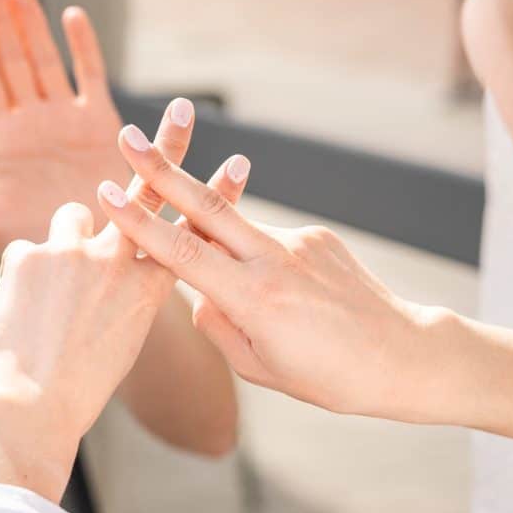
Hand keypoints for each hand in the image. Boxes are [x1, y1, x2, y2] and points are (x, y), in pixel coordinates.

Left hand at [0, 0, 128, 254]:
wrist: (90, 258)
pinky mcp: (102, 126)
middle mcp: (32, 122)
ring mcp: (67, 120)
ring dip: (33, 25)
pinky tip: (71, 15)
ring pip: (47, 61)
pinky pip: (91, 78)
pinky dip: (84, 48)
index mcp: (3, 139)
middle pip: (13, 60)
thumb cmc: (38, 242)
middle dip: (1, 19)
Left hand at [0, 105, 247, 501]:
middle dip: (164, 149)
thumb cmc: (75, 391)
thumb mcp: (118, 345)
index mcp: (148, 292)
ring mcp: (74, 253)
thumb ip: (122, 301)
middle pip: (146, 193)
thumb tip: (107, 279)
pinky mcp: (30, 252)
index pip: (188, 233)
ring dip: (64, 240)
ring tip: (49, 292)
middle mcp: (118, 263)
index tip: (237, 165)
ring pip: (72, 218)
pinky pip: (24, 251)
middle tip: (181, 110)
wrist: (28, 410)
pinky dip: (20, 277)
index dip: (211, 197)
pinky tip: (17, 314)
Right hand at [97, 124, 445, 421]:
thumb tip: (197, 293)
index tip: (107, 191)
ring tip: (252, 289)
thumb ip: (218, 326)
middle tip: (127, 135)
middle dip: (161, 169)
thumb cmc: (330, 377)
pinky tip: (293, 301)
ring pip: (238, 230)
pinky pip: (272, 244)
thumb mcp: (259, 368)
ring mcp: (299, 242)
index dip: (139, 222)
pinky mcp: (319, 236)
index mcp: (253, 298)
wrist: (405, 356)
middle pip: (204, 207)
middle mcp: (274, 260)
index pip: (182, 252)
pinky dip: (262, 264)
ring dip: (215, 235)